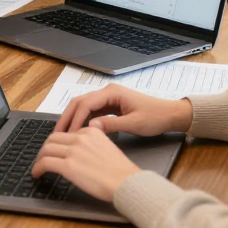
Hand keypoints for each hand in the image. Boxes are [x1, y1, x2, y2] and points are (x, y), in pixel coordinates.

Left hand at [32, 128, 139, 201]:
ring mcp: (73, 151)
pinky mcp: (68, 166)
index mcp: (91, 131)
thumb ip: (97, 138)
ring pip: (46, 149)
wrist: (126, 182)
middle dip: (46, 148)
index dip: (58, 142)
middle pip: (53, 138)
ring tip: (39, 166)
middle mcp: (80, 138)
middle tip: (43, 157)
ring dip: (39, 158)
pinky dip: (38, 168)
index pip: (67, 133)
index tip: (55, 150)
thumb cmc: (121, 171)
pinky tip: (38, 174)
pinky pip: (45, 163)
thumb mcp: (109, 146)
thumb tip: (89, 133)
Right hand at [53, 86, 192, 136]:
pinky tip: (77, 131)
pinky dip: (82, 120)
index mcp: (112, 93)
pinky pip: (91, 111)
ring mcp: (108, 98)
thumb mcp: (134, 124)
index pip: (86, 104)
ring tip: (64, 134)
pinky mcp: (110, 106)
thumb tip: (91, 127)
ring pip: (83, 106)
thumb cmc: (155, 118)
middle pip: (80, 102)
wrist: (169, 115)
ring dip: (73, 118)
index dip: (75, 119)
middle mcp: (107, 92)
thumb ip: (112, 125)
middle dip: (67, 117)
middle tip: (57, 133)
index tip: (70, 134)